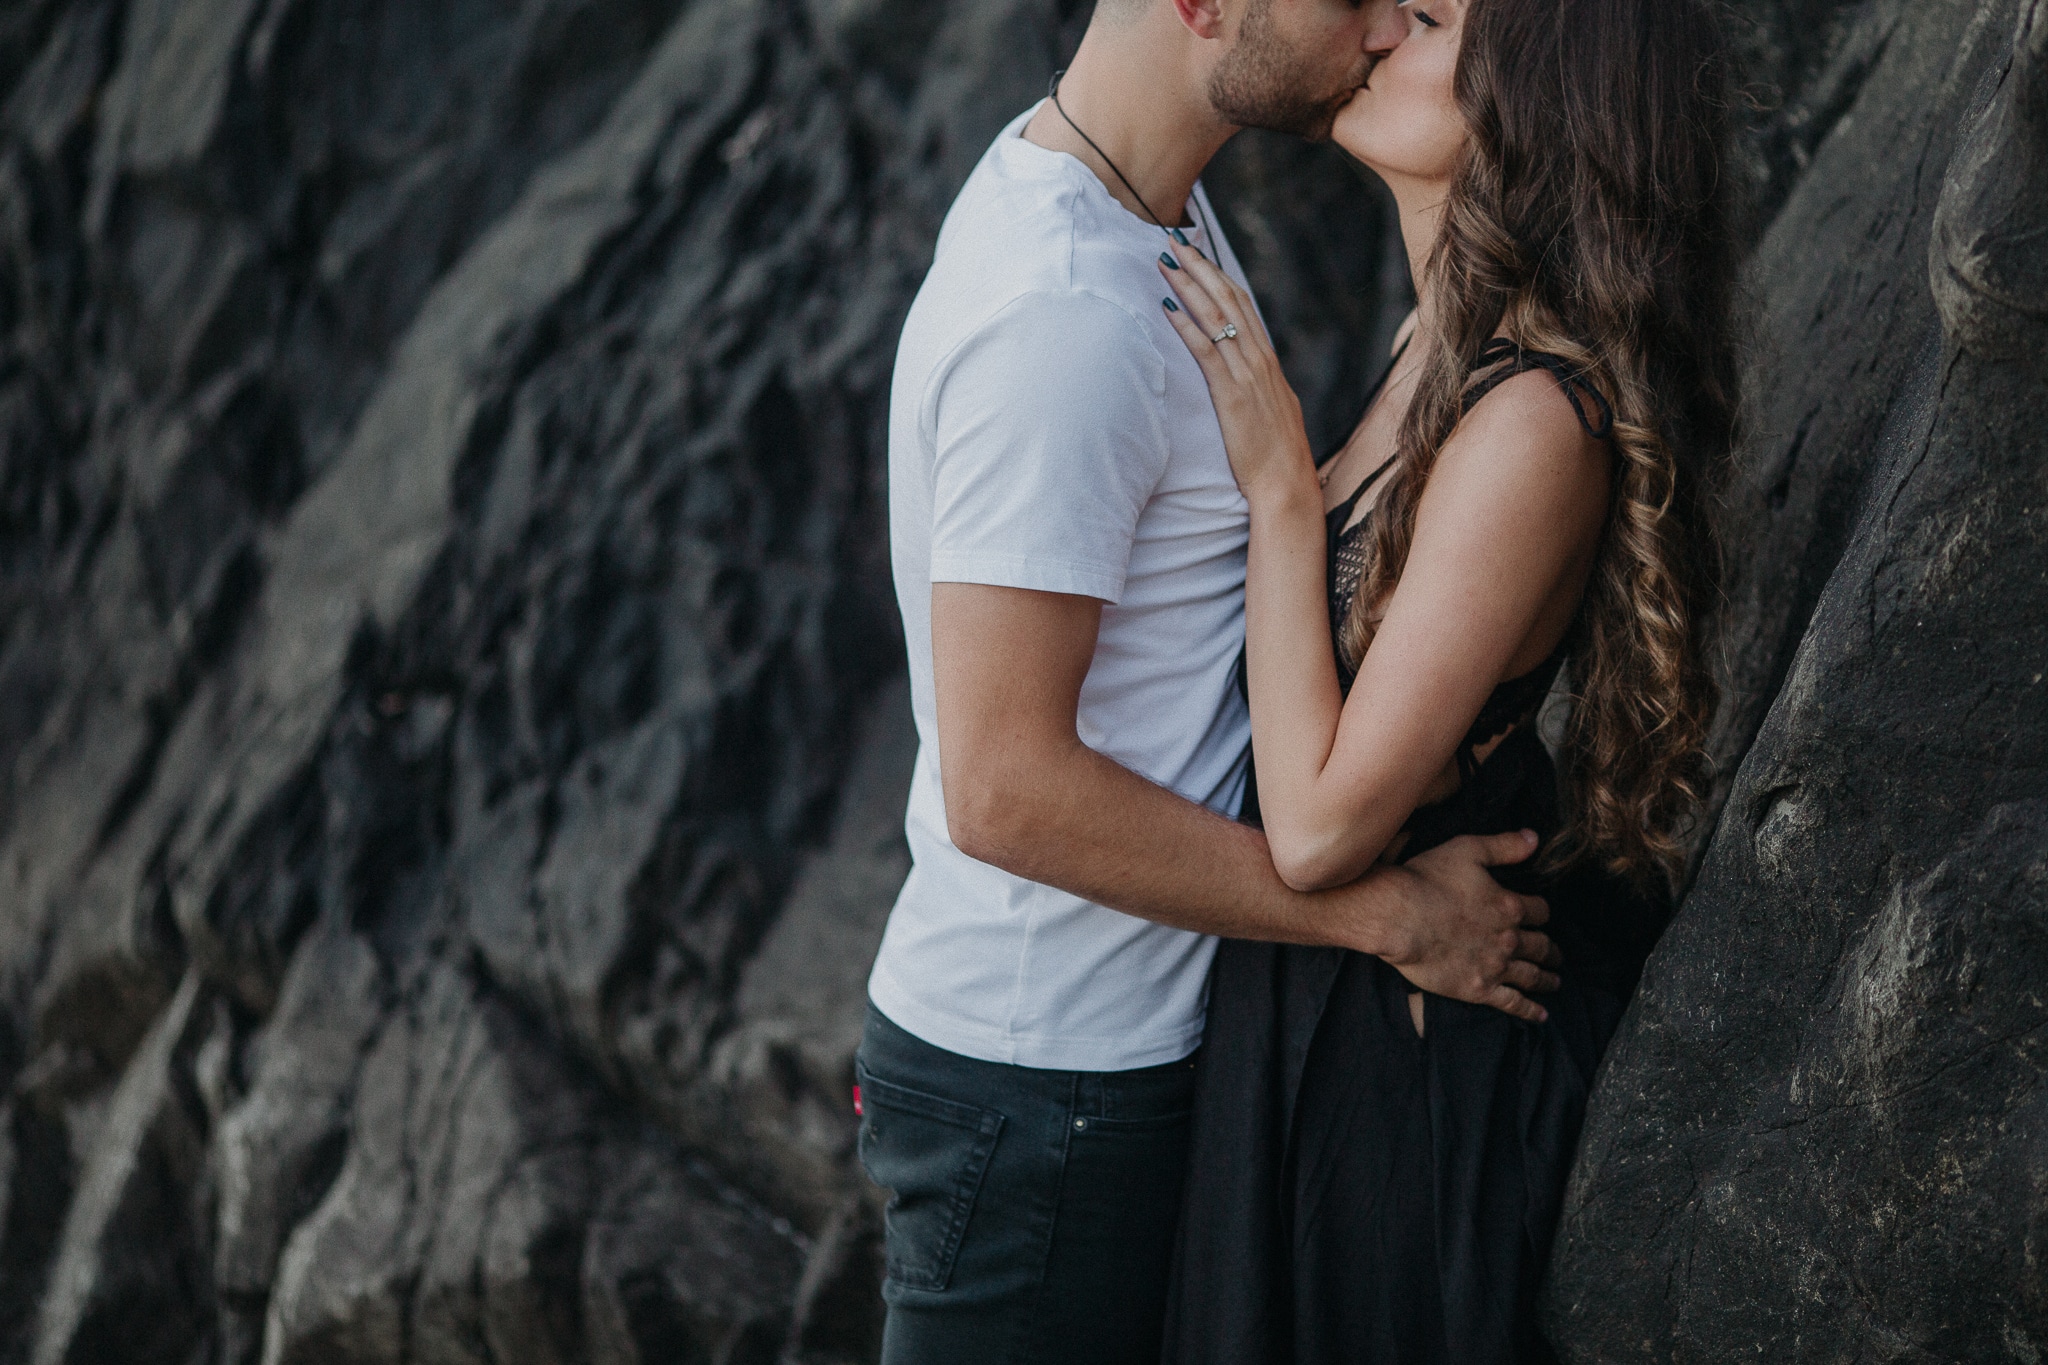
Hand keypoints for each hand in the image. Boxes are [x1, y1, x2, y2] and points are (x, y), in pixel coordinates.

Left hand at [1157, 245, 1317, 502]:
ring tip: (1166, 262)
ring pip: (1217, 318)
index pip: (1242, 305)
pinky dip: (1186, 326)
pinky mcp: (1231, 396)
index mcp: (1267, 361)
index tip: (1197, 254)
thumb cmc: (1277, 456)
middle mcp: (1258, 360)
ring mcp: (1247, 375)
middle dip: (1200, 267)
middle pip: (1228, 300)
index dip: (1218, 276)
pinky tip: (1167, 308)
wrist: (1286, 485)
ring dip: (1189, 286)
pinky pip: (1206, 352)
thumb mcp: (1271, 410)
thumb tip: (1246, 375)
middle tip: (1175, 240)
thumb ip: (1258, 387)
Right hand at [1355, 829, 1562, 1023]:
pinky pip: (1512, 1003)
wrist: (1397, 916)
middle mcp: (1509, 939)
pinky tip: (1540, 1016)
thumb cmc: (1427, 880)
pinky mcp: (1478, 989)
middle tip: (1556, 955)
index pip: (1540, 911)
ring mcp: (1495, 967)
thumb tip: (1535, 839)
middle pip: (1541, 946)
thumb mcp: (1467, 850)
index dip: (1541, 912)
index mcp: (1509, 906)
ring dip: (1547, 979)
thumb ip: (1504, 846)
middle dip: (1551, 949)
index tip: (1539, 915)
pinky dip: (1529, 1011)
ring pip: (1532, 975)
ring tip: (1555, 982)